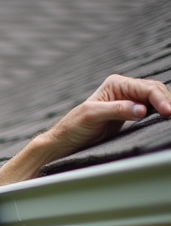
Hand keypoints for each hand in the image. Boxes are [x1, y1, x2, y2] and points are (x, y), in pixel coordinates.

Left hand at [0, 74, 170, 186]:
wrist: (65, 141)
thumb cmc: (73, 127)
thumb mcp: (93, 116)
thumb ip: (117, 110)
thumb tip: (142, 109)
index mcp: (115, 84)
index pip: (146, 88)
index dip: (160, 99)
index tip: (168, 112)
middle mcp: (123, 89)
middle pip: (155, 90)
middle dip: (167, 100)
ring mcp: (128, 100)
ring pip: (155, 99)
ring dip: (165, 105)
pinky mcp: (129, 113)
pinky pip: (151, 109)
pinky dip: (160, 112)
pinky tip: (164, 119)